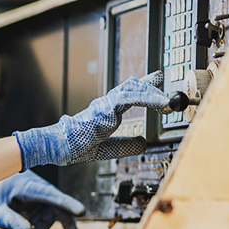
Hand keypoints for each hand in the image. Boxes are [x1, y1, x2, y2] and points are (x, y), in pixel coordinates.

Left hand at [0, 170, 84, 228]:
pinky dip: (42, 222)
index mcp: (21, 182)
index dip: (65, 202)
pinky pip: (42, 211)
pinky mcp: (29, 201)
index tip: (81, 211)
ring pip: (49, 208)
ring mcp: (30, 193)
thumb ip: (10, 222)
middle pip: (53, 201)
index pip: (47, 193)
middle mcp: (29, 185)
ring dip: (46, 223)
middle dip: (63, 217)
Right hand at [13, 73, 168, 170]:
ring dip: (153, 92)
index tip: (157, 79)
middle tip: (167, 94)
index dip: (144, 86)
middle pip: (132, 86)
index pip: (127, 93)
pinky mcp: (106, 108)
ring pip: (133, 88)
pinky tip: (161, 102)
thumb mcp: (107, 149)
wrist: (59, 147)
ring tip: (168, 101)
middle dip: (151, 87)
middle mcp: (106, 104)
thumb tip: (144, 142)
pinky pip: (130, 98)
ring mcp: (105, 104)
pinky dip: (148, 98)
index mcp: (104, 111)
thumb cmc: (75, 146)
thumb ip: (126, 145)